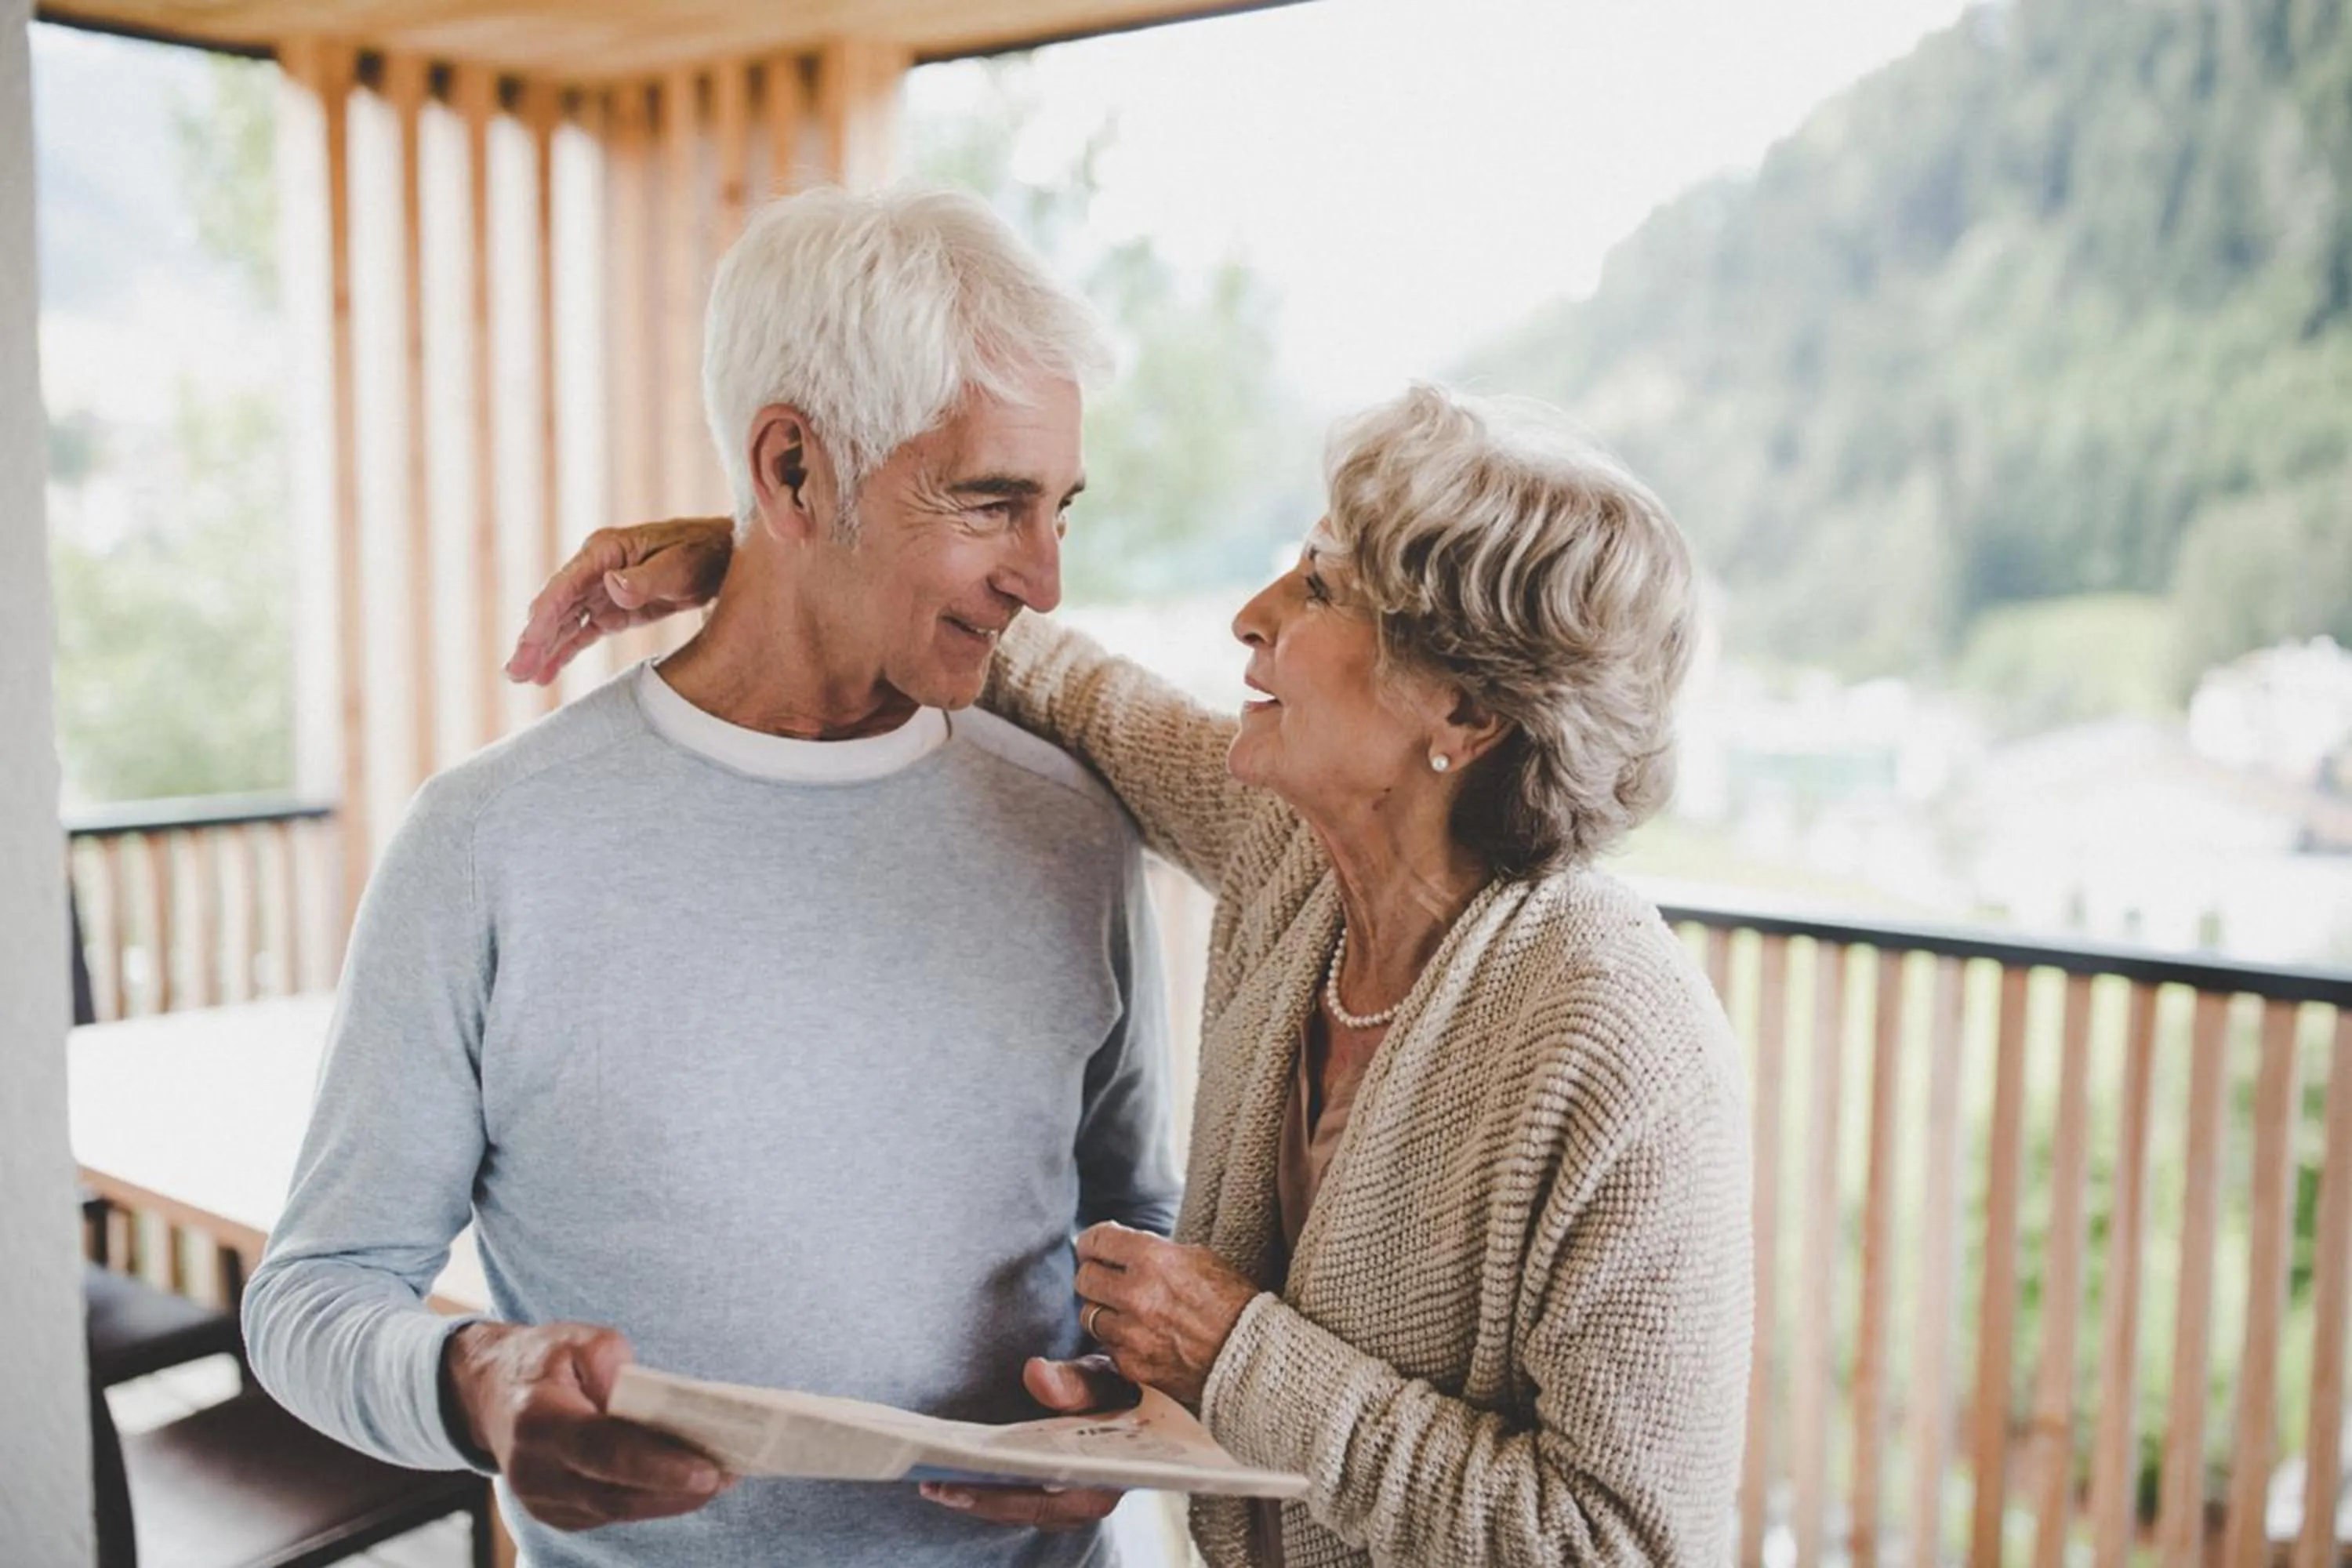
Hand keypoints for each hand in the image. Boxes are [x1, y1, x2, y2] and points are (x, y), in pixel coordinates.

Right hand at [443, 1321, 733, 1531]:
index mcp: (538, 1420)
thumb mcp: (579, 1340)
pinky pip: (610, 1513)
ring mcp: (541, 1500)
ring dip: (672, 1499)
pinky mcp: (555, 1513)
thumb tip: (653, 1405)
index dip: (657, 1465)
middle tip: (730, 1474)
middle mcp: (534, 1471)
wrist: (489, 1393)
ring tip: (722, 1479)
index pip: (603, 1451)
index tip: (708, 1468)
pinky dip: (650, 1501)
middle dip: (677, 1489)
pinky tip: (687, 1485)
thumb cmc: (543, 1361)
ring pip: (617, 1511)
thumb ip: (617, 1365)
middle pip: (615, 1494)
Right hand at [504, 517, 734, 685]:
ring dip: (542, 649)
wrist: (726, 556)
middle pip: (556, 607)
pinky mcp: (614, 609)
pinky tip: (545, 673)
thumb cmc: (703, 554)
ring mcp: (602, 589)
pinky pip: (582, 631)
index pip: (565, 587)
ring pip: (564, 622)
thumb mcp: (679, 566)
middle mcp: (596, 569)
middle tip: (515, 673)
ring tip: (521, 678)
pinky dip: (564, 650)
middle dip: (534, 640)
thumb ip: (646, 579)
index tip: (528, 644)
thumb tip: (612, 586)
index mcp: (604, 552)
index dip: (544, 617)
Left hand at [916, 1355, 1130, 1531]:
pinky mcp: (1057, 1497)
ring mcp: (1071, 1504)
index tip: (959, 1486)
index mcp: (1104, 1481)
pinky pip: (1018, 1500)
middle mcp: (1087, 1502)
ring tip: (932, 1482)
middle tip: (932, 1485)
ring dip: (976, 1497)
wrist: (1133, 1396)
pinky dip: (988, 1489)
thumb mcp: (1103, 1378)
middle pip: (1023, 1510)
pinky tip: (954, 1476)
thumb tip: (1035, 1373)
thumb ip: (1075, 1381)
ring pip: (1017, 1509)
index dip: (999, 1498)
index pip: (1043, 1501)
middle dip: (976, 1499)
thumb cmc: (1118, 1386)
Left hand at [1074, 1222, 1260, 1407]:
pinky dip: (1118, 1341)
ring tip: (1128, 1311)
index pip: (1097, 1242)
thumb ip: (1153, 1250)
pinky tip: (1141, 1337)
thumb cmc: (1232, 1302)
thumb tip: (1118, 1244)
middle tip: (1107, 1278)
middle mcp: (1136, 1295)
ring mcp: (1131, 1334)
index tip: (1093, 1247)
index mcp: (1153, 1259)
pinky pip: (1107, 1347)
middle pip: (1084, 1279)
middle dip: (1094, 1276)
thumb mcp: (1198, 1258)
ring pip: (1090, 1315)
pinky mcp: (1132, 1365)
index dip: (1091, 1243)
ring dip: (1104, 1311)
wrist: (1252, 1357)